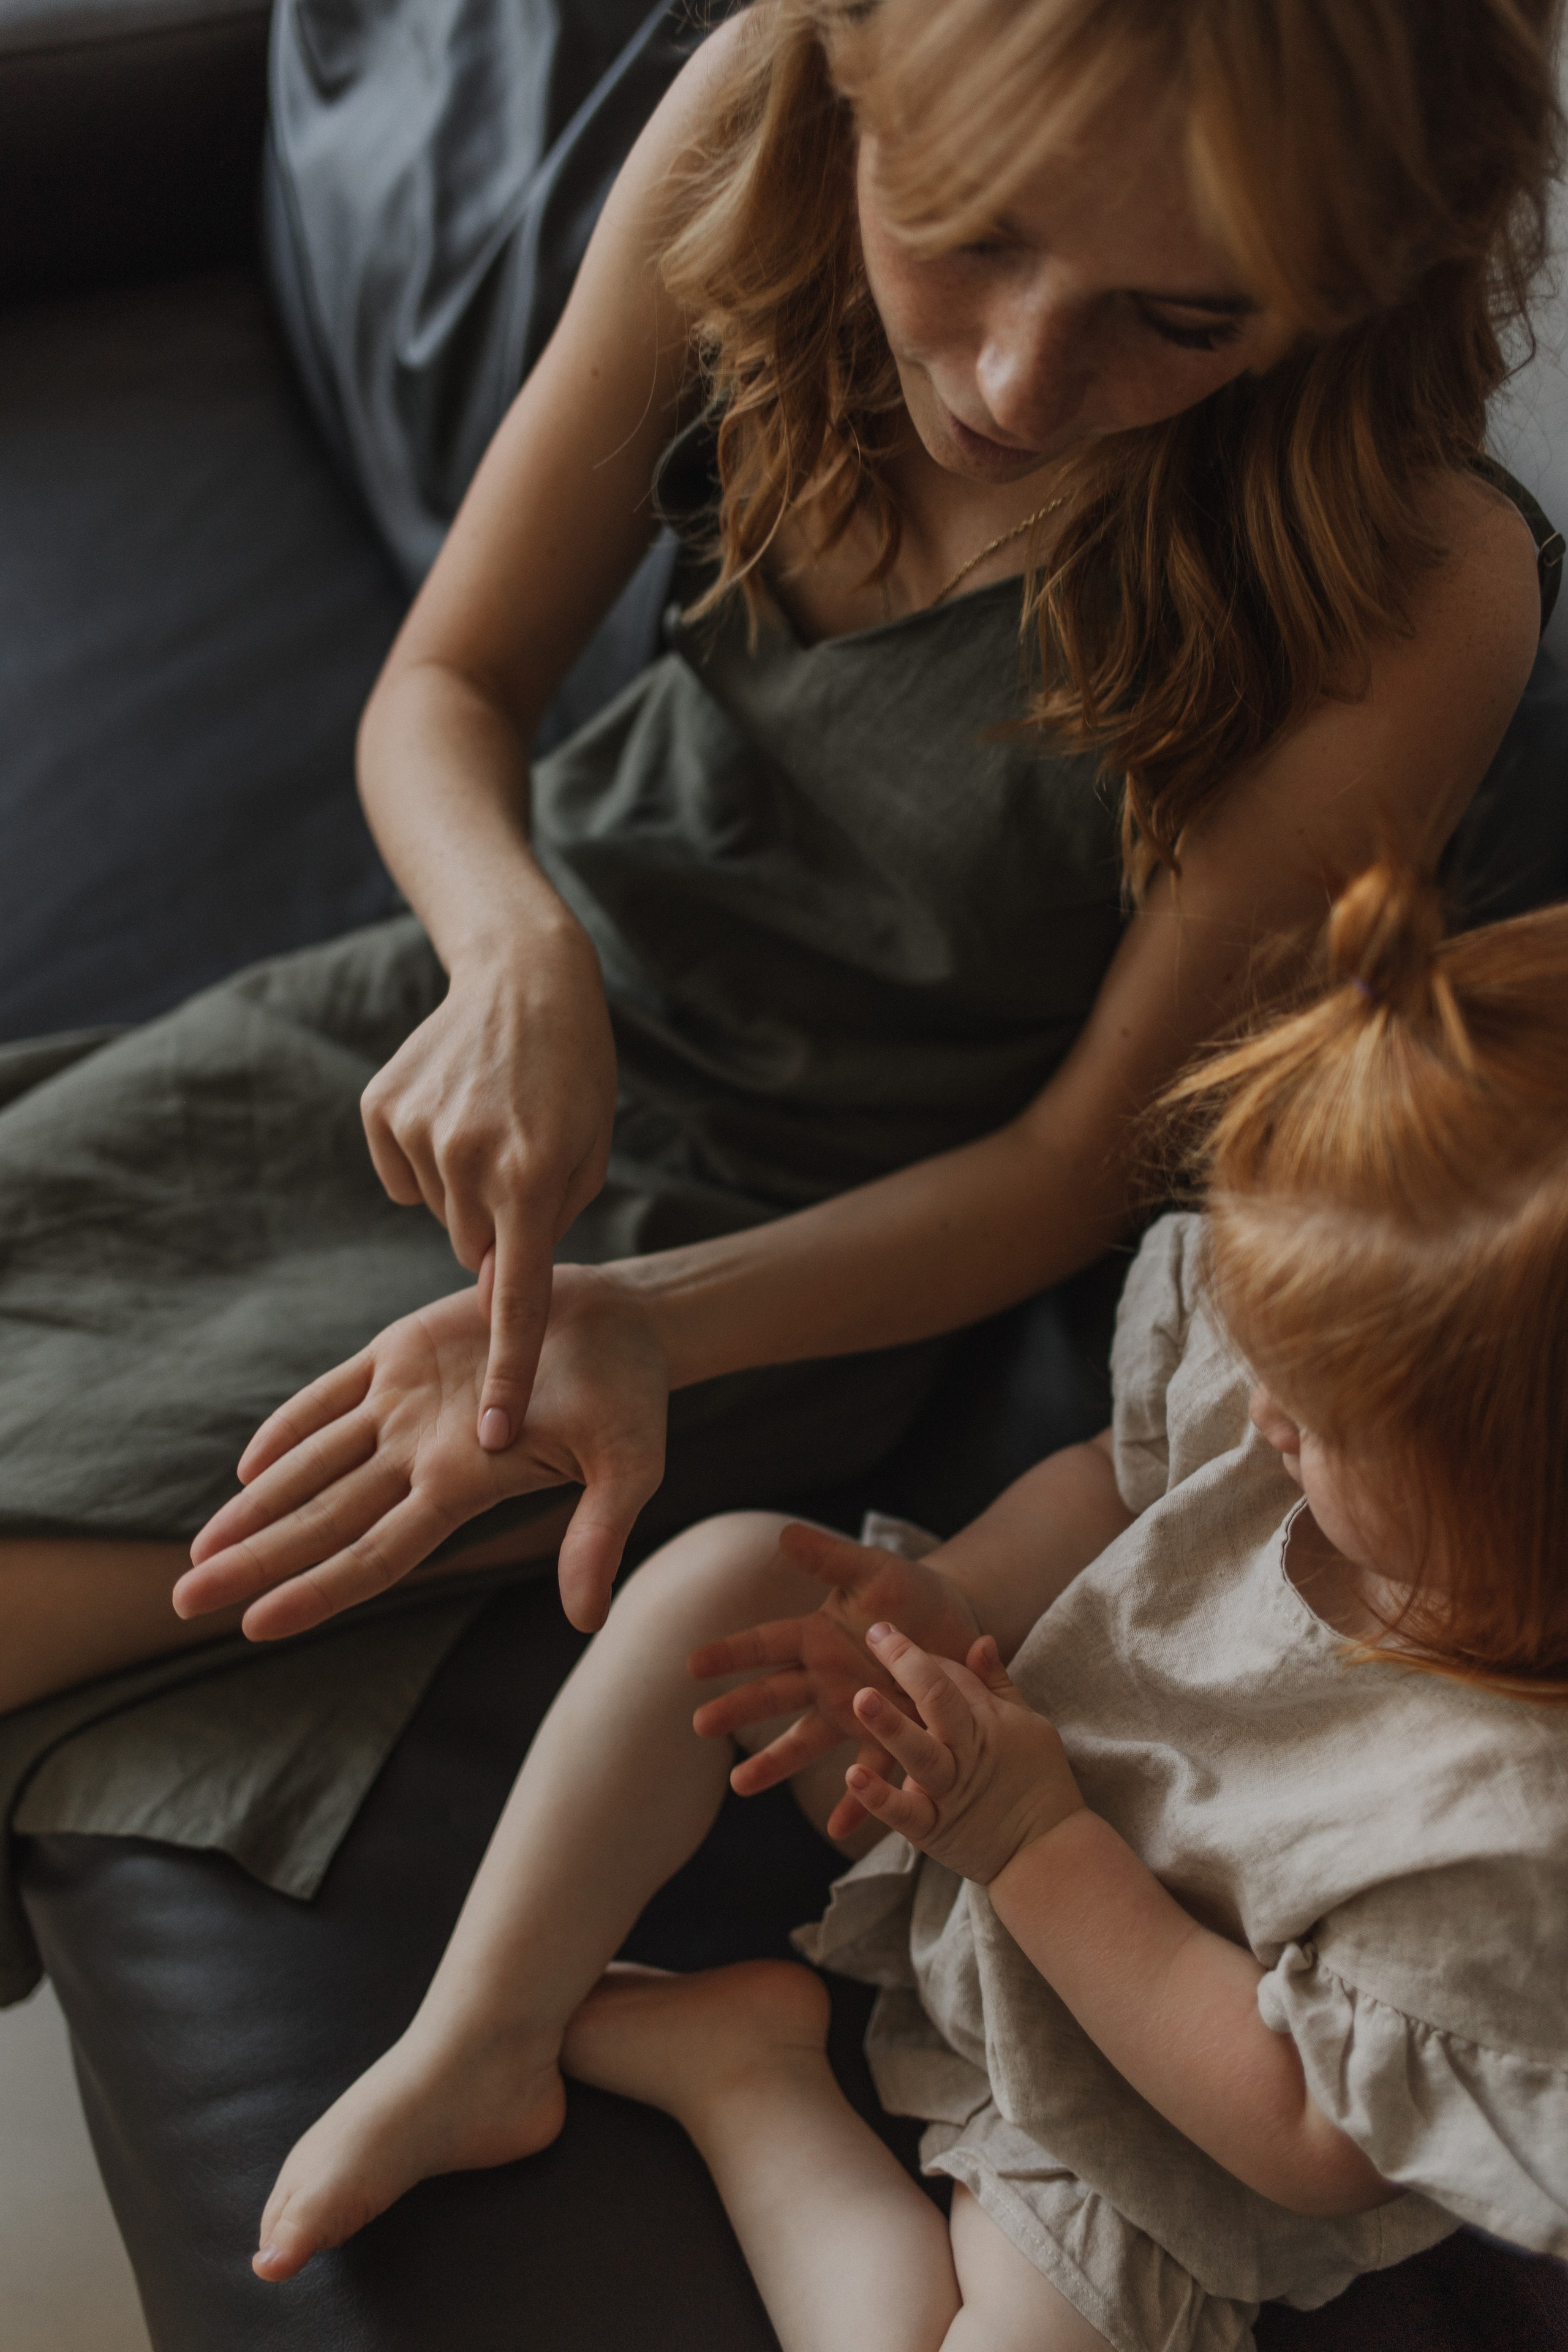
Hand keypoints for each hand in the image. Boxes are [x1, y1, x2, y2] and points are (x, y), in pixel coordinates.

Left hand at [175, 1265, 668, 1640]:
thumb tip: (585, 1619)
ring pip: (312, 1465)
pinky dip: (287, 1427)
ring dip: (254, 1506)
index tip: (252, 1624)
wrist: (627, 1323)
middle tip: (182, 1600)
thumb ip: (599, 1535)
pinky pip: (329, 1396)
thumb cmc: (633, 1397)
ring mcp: (407, 1407)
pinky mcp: (403, 1352)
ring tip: (198, 1548)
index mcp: (462, 1488)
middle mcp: (422, 1458)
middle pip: (321, 1520)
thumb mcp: (630, 1466)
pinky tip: (248, 1463)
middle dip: (252, 1560)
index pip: (373, 1555)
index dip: (313, 1590)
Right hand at [358, 925, 617, 1453]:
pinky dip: (427, 1155)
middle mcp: (473, 1160)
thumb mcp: (589, 1154)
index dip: (508, 1373)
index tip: (494, 1437)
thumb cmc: (575, 1076)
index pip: (519, 1300)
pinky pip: (402, 1176)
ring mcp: (421, 1132)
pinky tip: (453, 1107)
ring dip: (465, 1187)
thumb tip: (496, 1282)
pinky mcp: (382, 1110)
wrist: (526, 978)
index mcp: (536, 1179)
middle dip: (498, 1228)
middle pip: (472, 1252)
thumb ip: (548, 1226)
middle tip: (523, 1163)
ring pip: (437, 1213)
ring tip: (493, 1123)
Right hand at [689, 1524, 981, 1836]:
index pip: (767, 1643)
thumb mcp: (874, 1572)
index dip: (732, 1653)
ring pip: (809, 1742)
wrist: (961, 1622)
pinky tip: (840, 1828)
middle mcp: (828, 1678)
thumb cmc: (913, 1592)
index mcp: (819, 1636)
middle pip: (776, 1695)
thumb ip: (830, 1558)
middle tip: (700, 1724)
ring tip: (741, 1786)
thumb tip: (783, 1534)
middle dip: (738, 1709)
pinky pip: (872, 1773)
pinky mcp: (892, 1736)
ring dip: (777, 1763)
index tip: (691, 1664)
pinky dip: (859, 1802)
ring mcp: (856, 1711)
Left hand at [843, 1624, 1082, 1882]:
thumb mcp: (1029, 1724)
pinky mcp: (932, 1829)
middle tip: (876, 1635)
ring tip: (861, 1698)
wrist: (1049, 1854)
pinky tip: (853, 1776)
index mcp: (988, 1722)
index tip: (887, 1634)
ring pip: (919, 1752)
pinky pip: (904, 1812)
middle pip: (938, 1700)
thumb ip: (998, 1684)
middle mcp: (966, 1751)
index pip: (951, 1677)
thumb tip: (981, 1640)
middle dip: (907, 1664)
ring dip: (890, 1726)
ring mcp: (948, 1791)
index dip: (918, 1655)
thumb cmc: (1039, 1782)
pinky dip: (879, 1796)